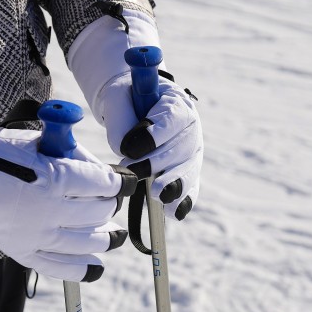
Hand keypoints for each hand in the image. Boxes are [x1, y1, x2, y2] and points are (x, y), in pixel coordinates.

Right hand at [0, 72, 134, 281]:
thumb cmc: (2, 154)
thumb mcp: (38, 143)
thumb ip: (71, 154)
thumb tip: (101, 172)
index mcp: (55, 178)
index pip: (102, 185)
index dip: (117, 183)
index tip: (121, 183)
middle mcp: (50, 210)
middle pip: (98, 214)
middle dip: (109, 206)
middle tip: (108, 202)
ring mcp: (38, 235)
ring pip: (88, 242)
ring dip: (105, 237)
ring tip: (112, 234)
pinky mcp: (24, 252)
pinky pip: (60, 267)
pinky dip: (82, 269)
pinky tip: (96, 267)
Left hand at [97, 73, 200, 219]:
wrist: (134, 105)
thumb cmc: (126, 100)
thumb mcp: (118, 98)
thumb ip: (121, 120)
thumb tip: (126, 151)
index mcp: (178, 103)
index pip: (172, 120)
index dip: (153, 136)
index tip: (129, 149)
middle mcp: (192, 127)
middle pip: (181, 148)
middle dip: (156, 164)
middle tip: (131, 171)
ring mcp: (193, 151)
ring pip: (188, 169)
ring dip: (173, 184)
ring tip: (159, 195)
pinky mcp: (188, 170)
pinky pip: (190, 186)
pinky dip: (184, 200)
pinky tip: (175, 212)